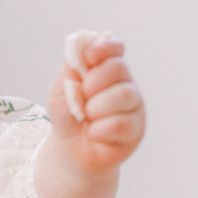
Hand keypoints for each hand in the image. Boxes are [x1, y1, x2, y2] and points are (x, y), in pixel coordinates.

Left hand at [36, 36, 145, 197]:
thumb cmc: (68, 116)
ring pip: (124, 95)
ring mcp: (134, 107)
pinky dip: (100, 129)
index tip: (89, 56)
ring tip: (87, 117)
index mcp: (106, 69)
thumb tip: (81, 47)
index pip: (114, 47)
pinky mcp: (136, 130)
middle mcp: (125, 83)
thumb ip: (71, 70)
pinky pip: (121, 124)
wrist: (70, 150)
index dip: (104, 47)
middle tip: (83, 96)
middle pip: (119, 68)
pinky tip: (94, 133)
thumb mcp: (61, 91)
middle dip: (93, 82)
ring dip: (96, 107)